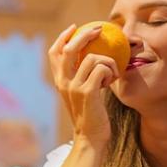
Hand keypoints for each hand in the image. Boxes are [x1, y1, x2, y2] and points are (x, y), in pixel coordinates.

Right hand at [48, 24, 119, 150]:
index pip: (54, 52)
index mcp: (60, 81)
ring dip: (108, 61)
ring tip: (112, 73)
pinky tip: (112, 81)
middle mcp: (63, 82)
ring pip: (92, 58)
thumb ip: (83, 77)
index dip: (63, 37)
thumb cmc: (91, 116)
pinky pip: (102, 68)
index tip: (75, 28)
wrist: (90, 138)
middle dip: (85, 35)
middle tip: (99, 29)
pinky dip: (111, 71)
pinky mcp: (87, 92)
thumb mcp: (83, 94)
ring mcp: (74, 87)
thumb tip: (95, 56)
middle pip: (70, 48)